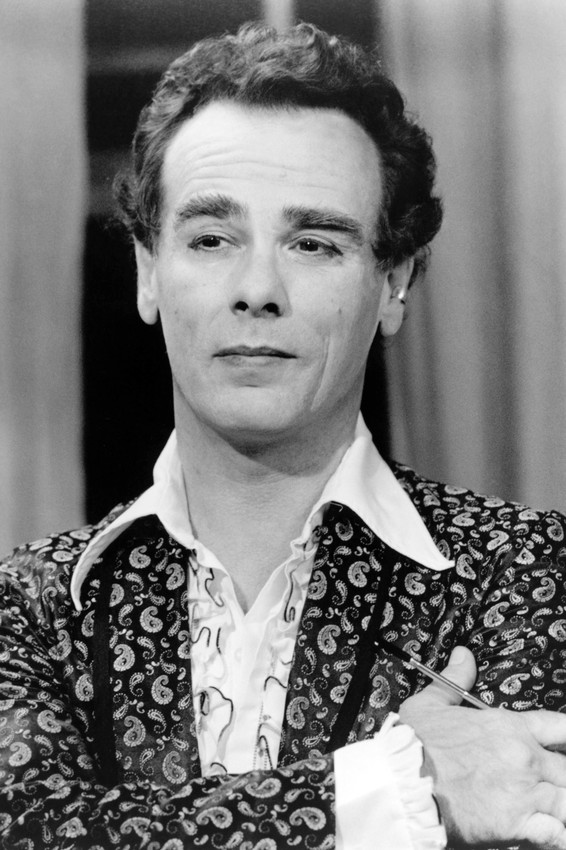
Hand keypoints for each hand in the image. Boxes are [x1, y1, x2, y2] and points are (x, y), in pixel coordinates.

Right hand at [399, 646, 565, 848]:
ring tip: (553, 808)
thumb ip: (455, 679)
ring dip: (562, 804)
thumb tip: (463, 656)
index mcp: (508, 726)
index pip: (560, 725)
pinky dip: (556, 836)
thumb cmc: (415, 745)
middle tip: (552, 781)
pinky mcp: (518, 825)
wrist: (405, 783)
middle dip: (563, 775)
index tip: (564, 744)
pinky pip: (557, 834)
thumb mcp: (431, 702)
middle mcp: (524, 757)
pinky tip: (550, 834)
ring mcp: (525, 792)